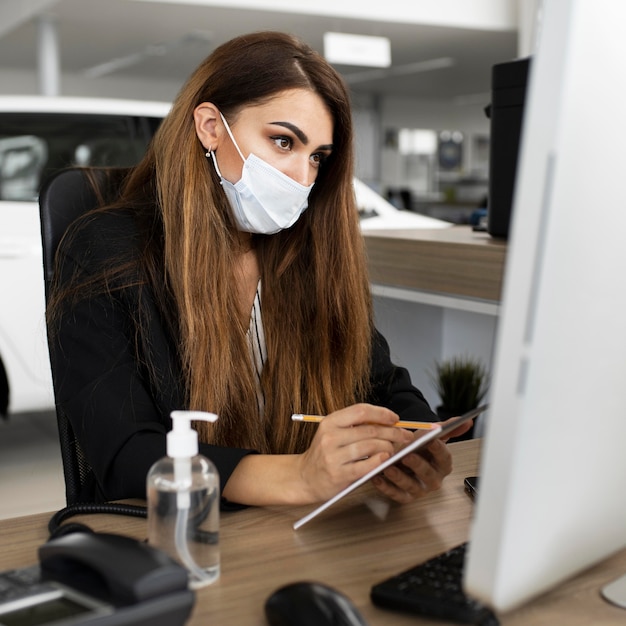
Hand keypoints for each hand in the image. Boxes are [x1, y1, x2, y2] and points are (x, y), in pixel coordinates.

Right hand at [297, 403, 413, 501]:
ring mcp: (333, 456)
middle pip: (369, 429)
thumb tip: (387, 421)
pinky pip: (366, 465)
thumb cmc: (324, 453)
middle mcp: (330, 437)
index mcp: (330, 422)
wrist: (304, 477)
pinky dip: (380, 461)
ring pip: (370, 446)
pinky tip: (385, 459)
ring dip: (388, 446)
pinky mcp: (339, 474)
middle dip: (392, 431)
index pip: (361, 411)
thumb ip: (355, 426)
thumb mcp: (333, 433)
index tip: (395, 418)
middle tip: (405, 435)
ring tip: (394, 449)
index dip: (381, 413)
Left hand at [369, 415, 472, 503]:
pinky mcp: (405, 496)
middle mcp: (434, 479)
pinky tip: (377, 477)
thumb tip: (468, 421)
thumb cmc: (419, 446)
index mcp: (443, 464)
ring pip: (411, 486)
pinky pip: (396, 495)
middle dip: (418, 465)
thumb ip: (449, 428)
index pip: (444, 458)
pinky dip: (386, 487)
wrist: (405, 454)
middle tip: (407, 456)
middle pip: (428, 474)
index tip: (432, 440)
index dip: (438, 449)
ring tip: (388, 467)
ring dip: (399, 477)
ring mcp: (420, 489)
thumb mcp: (433, 435)